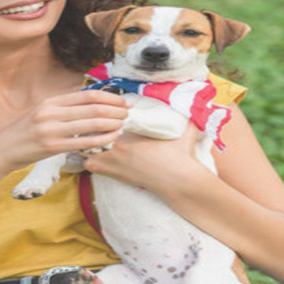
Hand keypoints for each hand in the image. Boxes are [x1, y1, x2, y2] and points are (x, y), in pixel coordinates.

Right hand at [0, 90, 128, 172]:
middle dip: (115, 110)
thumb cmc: (24, 132)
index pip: (87, 95)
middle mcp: (51, 112)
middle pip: (93, 108)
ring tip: (123, 124)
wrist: (1, 151)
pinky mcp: (52, 147)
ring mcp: (51, 130)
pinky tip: (112, 138)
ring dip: (112, 123)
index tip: (122, 101)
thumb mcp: (40, 112)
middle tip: (128, 113)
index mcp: (50, 102)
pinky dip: (102, 139)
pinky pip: (84, 142)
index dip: (109, 97)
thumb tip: (89, 102)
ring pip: (92, 123)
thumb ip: (62, 107)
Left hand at [81, 122, 203, 190]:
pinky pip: (90, 166)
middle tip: (97, 123)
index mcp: (131, 133)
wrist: (179, 181)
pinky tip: (98, 154)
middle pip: (92, 131)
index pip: (107, 118)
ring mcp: (113, 163)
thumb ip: (187, 115)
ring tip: (94, 137)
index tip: (109, 112)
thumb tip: (196, 101)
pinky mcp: (113, 175)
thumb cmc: (180, 155)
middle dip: (92, 126)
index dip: (105, 113)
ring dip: (87, 142)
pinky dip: (89, 159)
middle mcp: (118, 148)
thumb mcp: (185, 130)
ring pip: (86, 148)